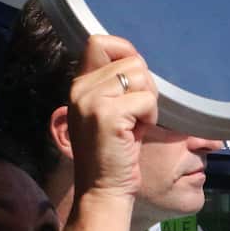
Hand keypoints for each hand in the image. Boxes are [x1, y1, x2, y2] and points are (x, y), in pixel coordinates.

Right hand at [67, 35, 156, 199]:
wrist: (103, 189)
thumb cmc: (114, 154)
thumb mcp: (109, 112)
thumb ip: (115, 86)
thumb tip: (138, 64)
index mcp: (80, 84)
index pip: (100, 42)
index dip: (126, 53)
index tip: (135, 82)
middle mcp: (81, 88)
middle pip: (131, 60)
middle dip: (145, 86)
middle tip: (137, 113)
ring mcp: (92, 100)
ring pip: (140, 77)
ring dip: (148, 102)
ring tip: (136, 124)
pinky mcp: (107, 115)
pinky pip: (146, 100)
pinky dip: (150, 116)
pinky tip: (138, 133)